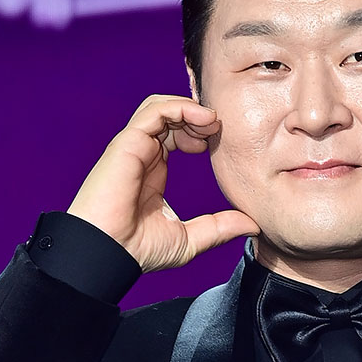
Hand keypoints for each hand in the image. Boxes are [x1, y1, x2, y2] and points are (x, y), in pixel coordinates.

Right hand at [67, 95, 258, 271]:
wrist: (109, 255)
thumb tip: (252, 225)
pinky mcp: (127, 143)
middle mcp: (142, 154)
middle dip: (198, 117)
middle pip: (170, 115)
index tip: (218, 144)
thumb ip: (219, 228)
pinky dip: (180, 107)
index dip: (199, 131)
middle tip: (219, 130)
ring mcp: (133, 147)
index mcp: (153, 169)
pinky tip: (203, 120)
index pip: (175, 133)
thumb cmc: (138, 250)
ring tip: (212, 123)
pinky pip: (154, 111)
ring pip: (161, 106)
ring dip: (190, 108)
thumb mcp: (190, 238)